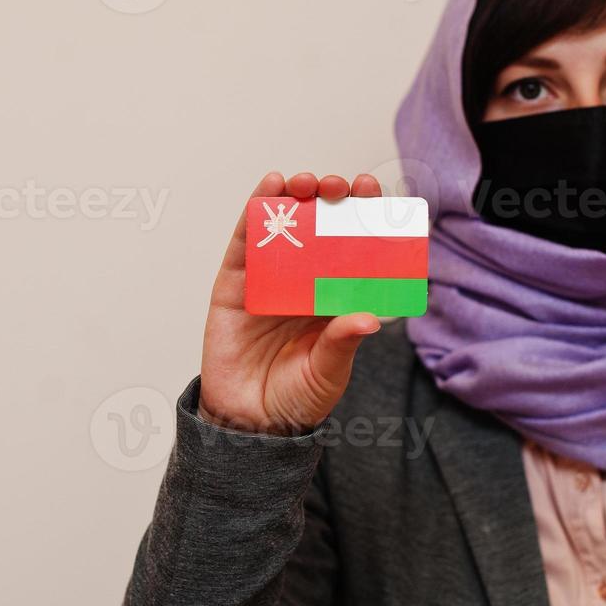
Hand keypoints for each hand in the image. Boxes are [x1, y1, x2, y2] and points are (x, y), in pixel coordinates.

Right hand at [199, 171, 382, 434]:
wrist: (249, 423)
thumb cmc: (296, 398)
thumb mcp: (330, 372)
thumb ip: (343, 343)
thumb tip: (369, 319)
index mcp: (333, 296)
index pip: (352, 246)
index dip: (362, 216)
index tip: (371, 192)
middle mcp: (302, 281)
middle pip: (318, 226)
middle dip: (329, 198)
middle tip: (339, 186)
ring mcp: (267, 279)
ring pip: (281, 226)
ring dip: (293, 195)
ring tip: (305, 182)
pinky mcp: (234, 285)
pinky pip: (244, 243)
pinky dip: (254, 212)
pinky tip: (269, 190)